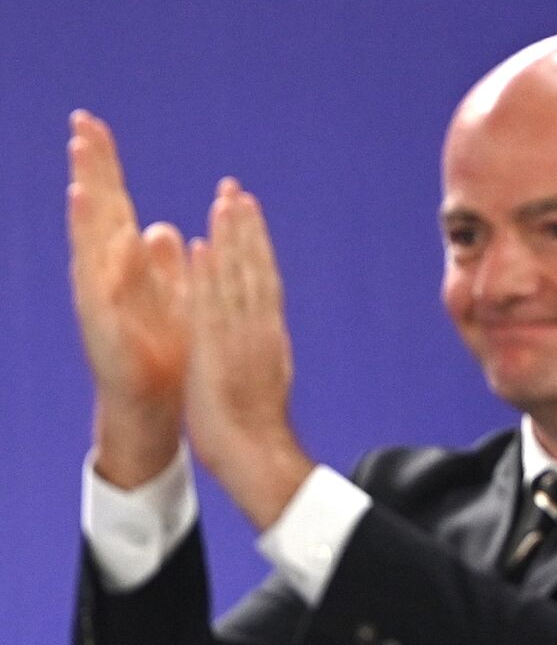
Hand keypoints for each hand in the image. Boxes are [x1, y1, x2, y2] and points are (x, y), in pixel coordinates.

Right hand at [67, 110, 188, 486]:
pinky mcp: (107, 332)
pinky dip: (108, 273)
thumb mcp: (166, 297)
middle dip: (89, 173)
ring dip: (87, 218)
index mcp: (124, 264)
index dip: (101, 165)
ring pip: (91, 251)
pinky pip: (105, 297)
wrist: (153, 401)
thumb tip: (163, 228)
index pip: (110, 203)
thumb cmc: (160, 347)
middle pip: (96, 214)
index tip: (91, 123)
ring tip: (82, 182)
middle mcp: (105, 276)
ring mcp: (102, 302)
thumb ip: (161, 264)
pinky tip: (111, 246)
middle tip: (79, 128)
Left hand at [185, 178, 312, 528]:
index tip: (247, 212)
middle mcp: (260, 329)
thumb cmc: (255, 426)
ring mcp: (241, 338)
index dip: (256, 244)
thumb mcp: (264, 377)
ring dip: (230, 238)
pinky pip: (211, 306)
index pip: (263, 280)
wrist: (256, 455)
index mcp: (269, 335)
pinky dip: (207, 275)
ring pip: (237, 278)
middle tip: (235, 189)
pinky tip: (198, 247)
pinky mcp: (218, 350)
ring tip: (223, 201)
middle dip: (245, 229)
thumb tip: (263, 328)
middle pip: (255, 270)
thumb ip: (261, 347)